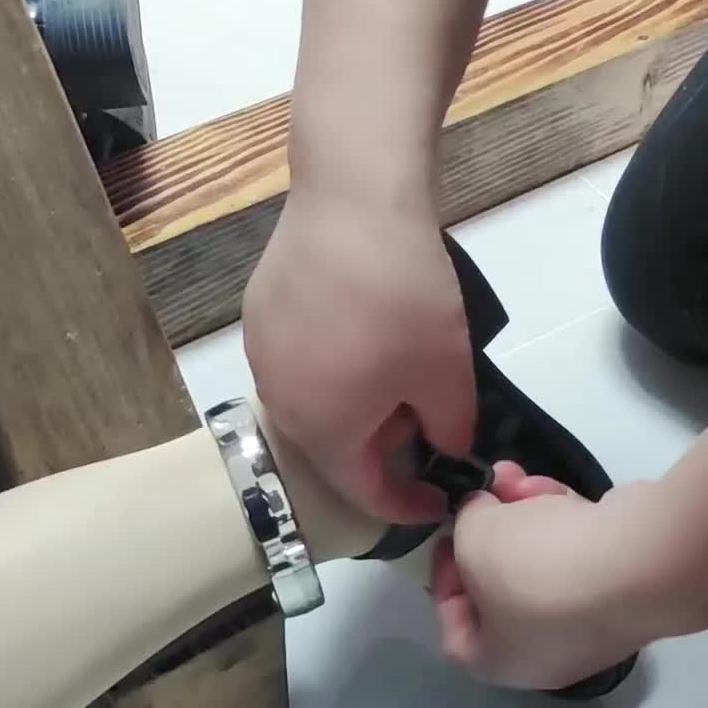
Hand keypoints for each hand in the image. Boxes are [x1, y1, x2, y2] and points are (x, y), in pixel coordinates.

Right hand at [244, 188, 476, 522]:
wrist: (353, 203)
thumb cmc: (403, 297)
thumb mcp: (447, 373)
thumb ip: (450, 429)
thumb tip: (446, 447)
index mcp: (323, 431)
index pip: (364, 492)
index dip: (406, 504)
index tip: (439, 498)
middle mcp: (279, 403)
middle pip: (332, 448)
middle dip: (380, 449)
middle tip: (424, 424)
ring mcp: (261, 355)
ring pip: (312, 401)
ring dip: (353, 405)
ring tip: (395, 374)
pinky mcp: (257, 312)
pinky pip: (298, 360)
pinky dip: (331, 365)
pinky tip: (362, 331)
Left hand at [430, 462, 679, 689]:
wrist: (640, 561)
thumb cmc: (538, 567)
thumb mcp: (473, 540)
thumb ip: (465, 525)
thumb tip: (484, 515)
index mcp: (504, 663)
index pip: (457, 633)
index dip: (443, 582)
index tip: (449, 539)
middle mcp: (550, 653)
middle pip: (504, 589)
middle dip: (491, 533)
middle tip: (485, 496)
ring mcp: (593, 619)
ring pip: (544, 562)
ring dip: (526, 516)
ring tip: (516, 478)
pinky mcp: (625, 584)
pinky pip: (580, 551)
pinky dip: (563, 519)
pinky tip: (554, 488)